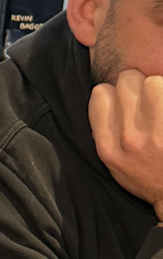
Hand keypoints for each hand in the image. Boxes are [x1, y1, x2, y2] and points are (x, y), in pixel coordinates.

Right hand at [89, 69, 162, 218]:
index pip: (100, 93)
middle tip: (147, 101)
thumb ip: (106, 132)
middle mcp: (130, 139)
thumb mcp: (113, 163)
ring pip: (153, 82)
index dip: (114, 93)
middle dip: (137, 85)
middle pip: (128, 80)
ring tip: (161, 106)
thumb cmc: (146, 177)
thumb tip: (108, 95)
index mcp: (108, 147)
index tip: (124, 103)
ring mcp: (157, 135)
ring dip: (159, 88)